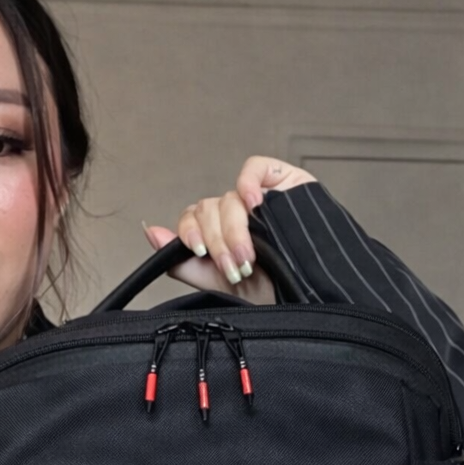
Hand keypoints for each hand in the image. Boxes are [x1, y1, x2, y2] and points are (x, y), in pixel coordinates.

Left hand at [141, 156, 314, 302]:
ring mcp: (255, 196)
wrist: (312, 296)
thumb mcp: (220, 285)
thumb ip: (183, 262)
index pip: (191, 220)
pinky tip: (253, 204)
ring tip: (250, 255)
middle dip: (220, 242)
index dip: (192, 234)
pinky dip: (247, 183)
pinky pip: (254, 168)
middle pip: (209, 210)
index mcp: (216, 234)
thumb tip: (151, 232)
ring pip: (229, 198)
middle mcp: (233, 214)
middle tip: (237, 267)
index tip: (201, 253)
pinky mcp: (278, 180)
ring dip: (236, 228)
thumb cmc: (272, 290)